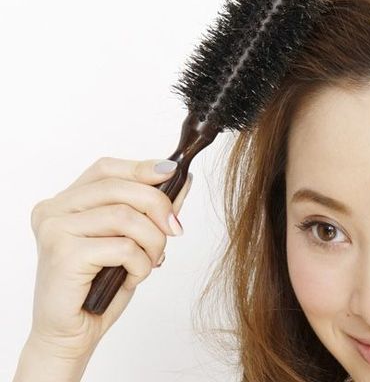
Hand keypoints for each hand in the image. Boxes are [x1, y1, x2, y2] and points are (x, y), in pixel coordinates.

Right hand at [26, 157, 191, 360]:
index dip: (142, 168)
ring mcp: (55, 231)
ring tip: (151, 261)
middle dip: (159, 206)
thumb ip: (151, 209)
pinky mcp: (64, 254)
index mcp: (65, 202)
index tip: (173, 174)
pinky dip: (140, 264)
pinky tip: (132, 277)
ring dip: (153, 241)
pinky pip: (123, 247)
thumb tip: (182, 179)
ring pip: (126, 216)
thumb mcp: (132, 239)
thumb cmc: (99, 286)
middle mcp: (54, 211)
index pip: (106, 168)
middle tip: (175, 230)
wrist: (72, 333)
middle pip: (120, 187)